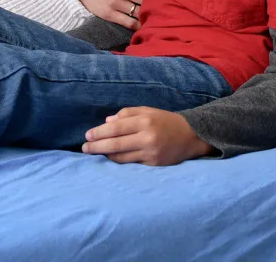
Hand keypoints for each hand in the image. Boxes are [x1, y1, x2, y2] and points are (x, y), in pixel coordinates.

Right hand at [37, 0, 156, 29]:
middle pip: (148, 0)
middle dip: (158, 4)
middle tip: (166, 8)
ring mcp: (116, 3)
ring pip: (140, 12)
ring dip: (149, 15)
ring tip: (158, 18)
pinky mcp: (109, 14)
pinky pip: (129, 23)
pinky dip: (138, 25)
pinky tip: (145, 25)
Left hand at [82, 107, 211, 165]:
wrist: (191, 136)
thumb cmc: (165, 120)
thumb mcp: (147, 111)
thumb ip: (126, 114)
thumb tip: (107, 122)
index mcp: (144, 121)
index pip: (115, 128)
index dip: (99, 133)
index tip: (87, 135)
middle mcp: (146, 137)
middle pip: (115, 144)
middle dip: (97, 146)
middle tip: (84, 148)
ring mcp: (150, 153)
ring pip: (122, 156)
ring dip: (105, 155)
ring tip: (94, 153)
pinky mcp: (154, 165)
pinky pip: (132, 163)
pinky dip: (119, 161)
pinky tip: (110, 158)